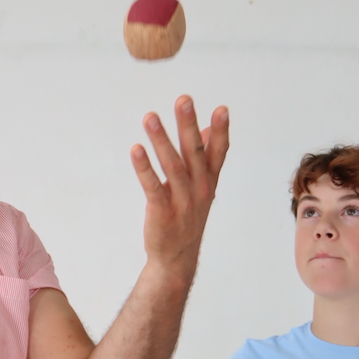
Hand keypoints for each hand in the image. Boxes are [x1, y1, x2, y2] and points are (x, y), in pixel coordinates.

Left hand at [131, 97, 229, 278]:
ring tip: (150, 117)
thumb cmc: (187, 216)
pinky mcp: (162, 212)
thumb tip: (205, 129)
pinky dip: (144, 168)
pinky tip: (136, 150)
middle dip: (189, 125)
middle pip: (195, 153)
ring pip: (172, 166)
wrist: (176, 257)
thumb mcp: (200, 187)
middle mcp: (199, 189)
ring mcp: (182, 201)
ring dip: (161, 140)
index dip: (221, 131)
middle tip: (184, 100)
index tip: (222, 109)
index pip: (218, 152)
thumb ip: (204, 158)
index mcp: (209, 181)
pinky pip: (153, 187)